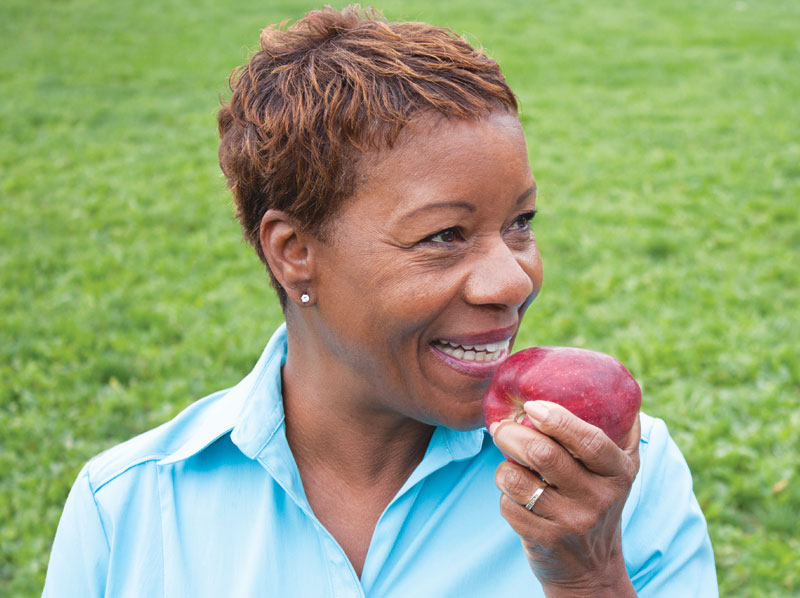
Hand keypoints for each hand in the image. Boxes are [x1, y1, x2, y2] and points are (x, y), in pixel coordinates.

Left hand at [490, 400, 640, 597]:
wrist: (592, 569)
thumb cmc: (599, 503)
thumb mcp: (621, 471)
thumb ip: (622, 431)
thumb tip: (622, 382)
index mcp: (618, 473)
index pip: (588, 440)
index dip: (557, 419)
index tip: (532, 405)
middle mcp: (598, 498)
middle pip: (543, 454)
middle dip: (511, 434)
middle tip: (500, 426)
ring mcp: (572, 522)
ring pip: (517, 479)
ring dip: (504, 466)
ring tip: (508, 462)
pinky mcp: (545, 540)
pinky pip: (508, 505)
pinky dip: (505, 494)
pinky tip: (516, 494)